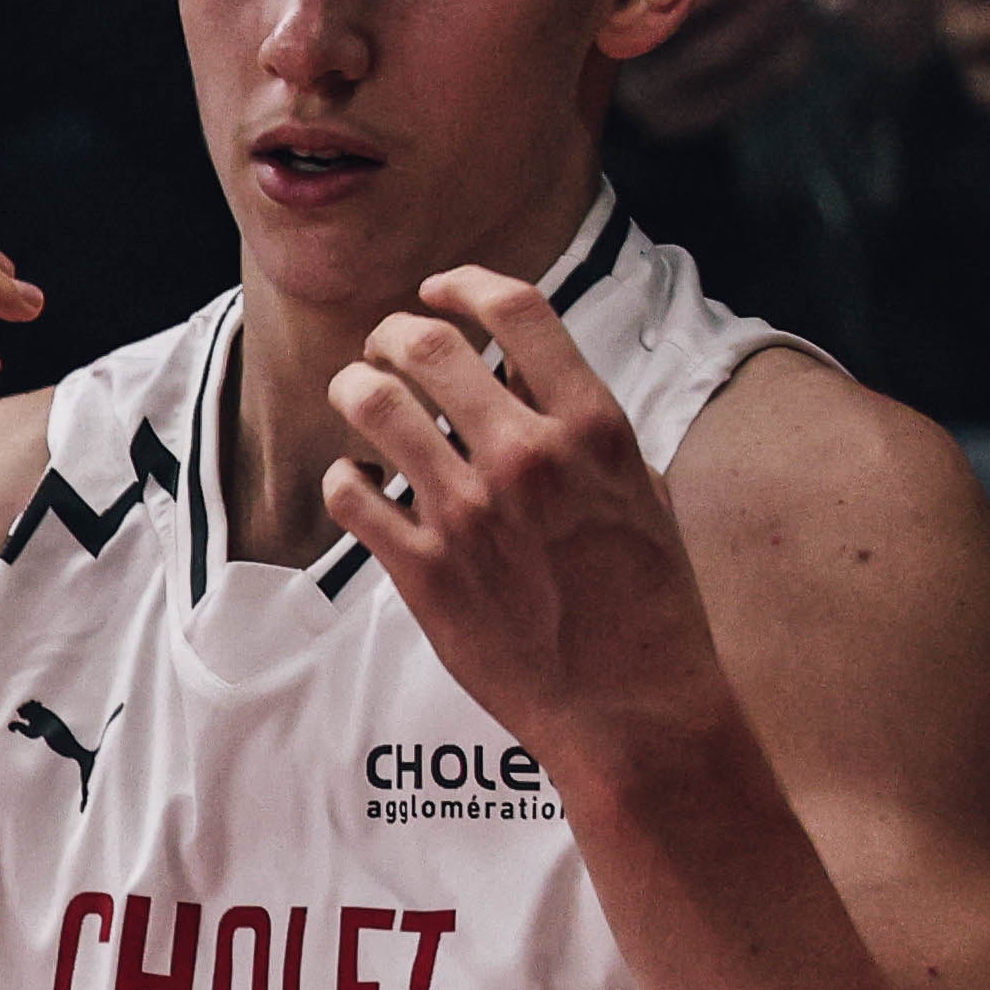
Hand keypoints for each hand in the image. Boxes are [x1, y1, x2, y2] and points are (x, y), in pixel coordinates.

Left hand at [322, 269, 736, 791]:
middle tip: (385, 351)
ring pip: (372, 406)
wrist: (632, 705)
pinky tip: (360, 484)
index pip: (518, 310)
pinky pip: (349, 493)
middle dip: (390, 336)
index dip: (465, 285)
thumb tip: (526, 375)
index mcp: (594, 428)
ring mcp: (469, 513)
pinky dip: (345, 477)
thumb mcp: (637, 489)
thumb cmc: (645, 598)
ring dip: (353, 390)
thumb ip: (581, 428)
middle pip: (424, 346)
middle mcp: (528, 458)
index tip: (437, 291)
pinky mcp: (422, 570)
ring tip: (358, 398)